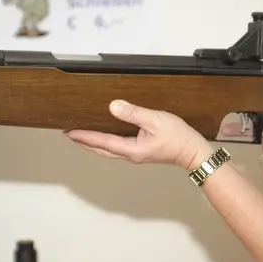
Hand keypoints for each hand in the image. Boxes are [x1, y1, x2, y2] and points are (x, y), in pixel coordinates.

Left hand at [64, 99, 213, 170]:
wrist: (193, 152)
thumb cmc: (178, 138)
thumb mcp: (155, 120)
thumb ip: (133, 113)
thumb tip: (113, 107)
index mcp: (131, 149)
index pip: (101, 142)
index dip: (84, 136)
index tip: (69, 131)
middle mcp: (130, 155)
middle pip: (101, 150)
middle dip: (84, 142)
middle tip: (69, 135)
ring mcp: (135, 155)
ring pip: (108, 151)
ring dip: (93, 144)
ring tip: (81, 136)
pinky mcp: (141, 152)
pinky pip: (117, 148)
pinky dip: (105, 143)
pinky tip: (105, 138)